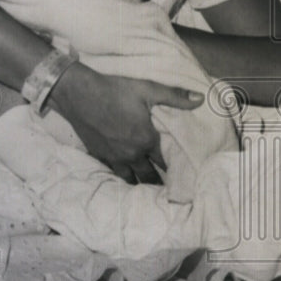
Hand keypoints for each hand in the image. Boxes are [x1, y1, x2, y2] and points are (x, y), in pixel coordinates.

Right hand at [49, 62, 202, 183]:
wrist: (78, 94)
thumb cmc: (115, 90)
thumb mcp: (148, 89)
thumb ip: (176, 97)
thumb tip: (201, 100)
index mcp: (146, 140)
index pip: (165, 162)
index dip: (174, 168)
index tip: (183, 176)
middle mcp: (131, 154)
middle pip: (149, 176)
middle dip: (159, 182)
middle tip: (168, 191)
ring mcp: (114, 158)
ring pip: (130, 179)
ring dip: (140, 183)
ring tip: (148, 190)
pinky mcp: (99, 156)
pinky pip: (113, 173)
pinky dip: (122, 177)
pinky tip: (125, 178)